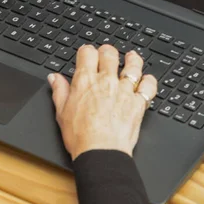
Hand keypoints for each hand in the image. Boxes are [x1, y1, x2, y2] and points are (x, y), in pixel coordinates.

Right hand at [48, 45, 157, 159]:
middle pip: (110, 54)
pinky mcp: (138, 103)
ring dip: (132, 59)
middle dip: (108, 51)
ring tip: (131, 57)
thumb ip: (59, 91)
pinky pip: (149, 86)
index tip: (87, 54)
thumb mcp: (61, 113)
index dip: (87, 51)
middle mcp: (106, 81)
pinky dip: (149, 81)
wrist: (100, 152)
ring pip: (133, 65)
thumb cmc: (80, 136)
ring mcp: (125, 91)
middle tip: (107, 54)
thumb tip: (54, 78)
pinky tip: (146, 80)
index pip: (87, 52)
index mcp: (85, 81)